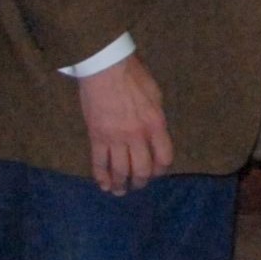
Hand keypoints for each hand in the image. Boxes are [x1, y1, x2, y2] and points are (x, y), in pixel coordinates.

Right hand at [77, 55, 175, 195]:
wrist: (105, 68)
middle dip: (141, 181)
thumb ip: (156, 117)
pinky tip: (103, 185)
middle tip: (138, 184)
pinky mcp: (97, 137)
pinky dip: (101, 177)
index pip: (164, 157)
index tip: (157, 172)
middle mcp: (137, 136)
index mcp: (156, 124)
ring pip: (120, 171)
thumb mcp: (156, 95)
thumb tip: (156, 134)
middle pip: (142, 169)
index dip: (161, 169)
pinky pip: (99, 163)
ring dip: (121, 184)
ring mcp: (116, 138)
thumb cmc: (133, 76)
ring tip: (120, 191)